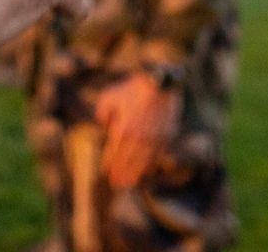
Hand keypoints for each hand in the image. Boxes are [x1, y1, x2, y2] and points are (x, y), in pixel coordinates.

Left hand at [95, 72, 180, 189]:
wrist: (160, 82)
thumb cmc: (133, 89)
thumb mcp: (109, 96)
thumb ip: (102, 112)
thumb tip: (102, 124)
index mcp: (122, 130)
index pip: (114, 153)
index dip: (109, 165)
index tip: (106, 172)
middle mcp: (137, 139)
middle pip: (127, 162)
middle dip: (121, 174)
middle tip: (116, 184)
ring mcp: (153, 139)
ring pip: (142, 163)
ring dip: (135, 175)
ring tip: (129, 184)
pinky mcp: (165, 137)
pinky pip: (157, 157)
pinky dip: (150, 166)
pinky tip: (146, 171)